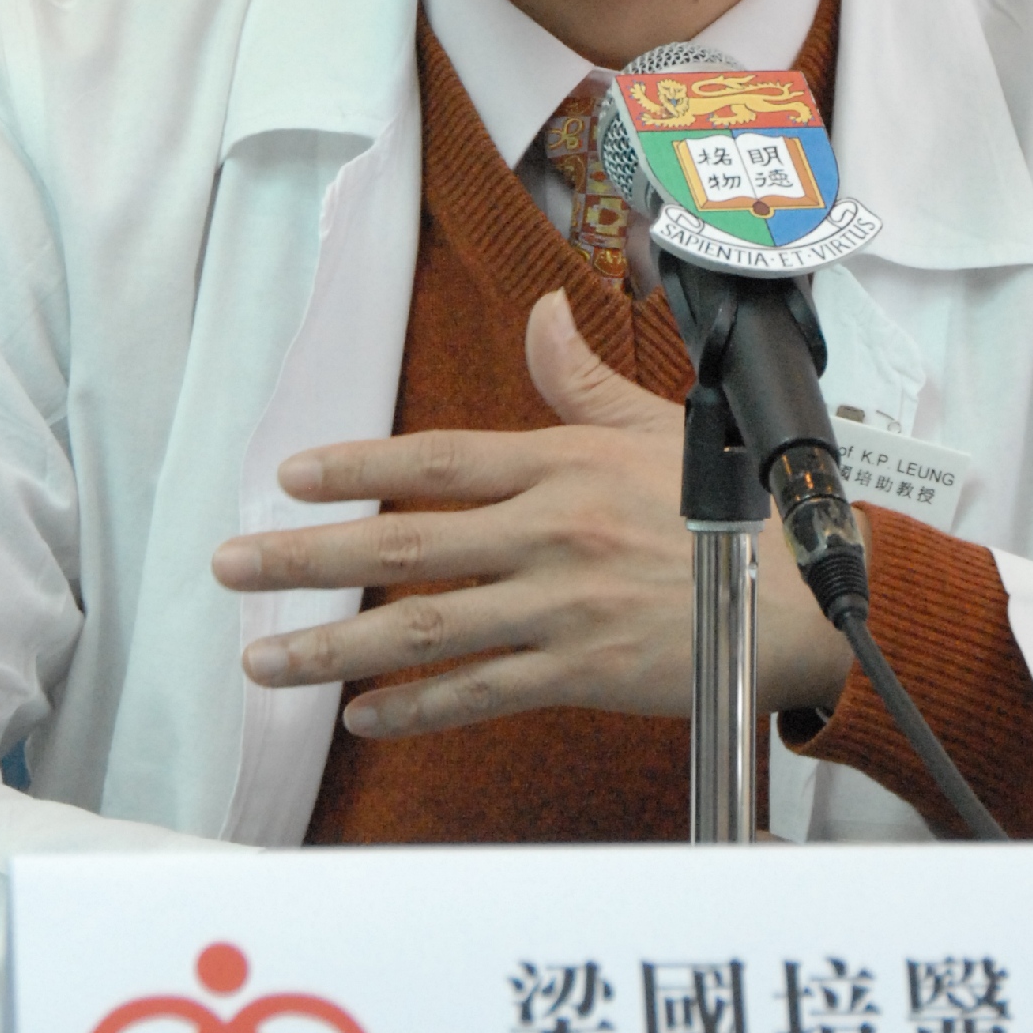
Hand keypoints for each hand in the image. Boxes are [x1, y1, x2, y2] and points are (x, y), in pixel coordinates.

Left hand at [208, 289, 851, 739]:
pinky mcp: (580, 674)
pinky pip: (479, 694)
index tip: (289, 475)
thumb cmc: (726, 507)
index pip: (437, 458)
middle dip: (307, 557)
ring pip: (425, 630)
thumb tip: (542, 315)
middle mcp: (549, 533)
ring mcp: (561, 609)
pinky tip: (359, 717)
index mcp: (561, 465)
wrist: (800, 598)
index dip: (357, 466)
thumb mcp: (655, 426)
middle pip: (406, 544)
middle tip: (232, 565)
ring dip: (335, 647)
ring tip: (267, 659)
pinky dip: (414, 710)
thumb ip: (581, 381)